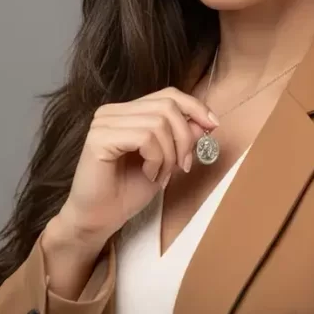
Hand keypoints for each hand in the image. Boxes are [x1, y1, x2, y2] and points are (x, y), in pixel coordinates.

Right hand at [46, 87, 218, 253]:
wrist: (99, 219)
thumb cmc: (128, 192)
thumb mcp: (165, 162)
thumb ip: (182, 139)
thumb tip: (206, 123)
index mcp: (127, 111)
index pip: (168, 95)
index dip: (195, 107)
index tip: (213, 126)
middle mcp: (113, 111)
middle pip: (167, 106)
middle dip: (184, 138)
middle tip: (184, 166)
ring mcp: (104, 122)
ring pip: (158, 123)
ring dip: (169, 154)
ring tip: (161, 175)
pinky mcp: (99, 138)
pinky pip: (144, 137)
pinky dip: (156, 159)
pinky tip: (149, 174)